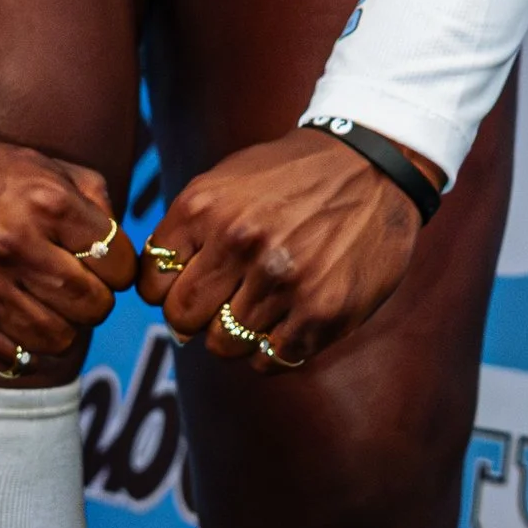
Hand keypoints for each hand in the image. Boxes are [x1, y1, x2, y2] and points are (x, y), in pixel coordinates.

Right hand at [0, 67, 134, 374]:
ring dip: (61, 325)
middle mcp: (11, 247)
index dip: (115, 266)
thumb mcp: (48, 166)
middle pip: (95, 308)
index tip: (97, 260)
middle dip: (94, 299)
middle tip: (73, 284)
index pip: (118, 266)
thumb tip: (124, 260)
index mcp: (44, 204)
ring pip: (59, 341)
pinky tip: (11, 315)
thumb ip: (98, 207)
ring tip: (42, 301)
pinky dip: (22, 345)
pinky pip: (13, 360)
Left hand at [134, 129, 441, 372]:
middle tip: (223, 303)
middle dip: (197, 318)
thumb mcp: (226, 181)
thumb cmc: (292, 178)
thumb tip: (161, 294)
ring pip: (224, 346)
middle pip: (183, 319)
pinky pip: (270, 360)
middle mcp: (240, 242)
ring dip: (238, 334)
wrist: (375, 167)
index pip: (153, 284)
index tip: (192, 285)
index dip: (168, 291)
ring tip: (262, 307)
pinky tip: (287, 321)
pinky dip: (272, 350)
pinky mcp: (322, 311)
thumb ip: (188, 230)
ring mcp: (282, 280)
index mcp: (205, 207)